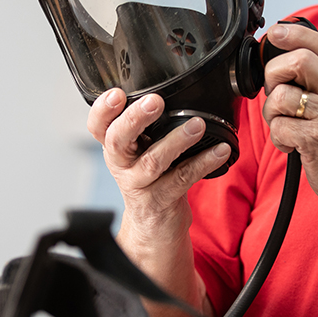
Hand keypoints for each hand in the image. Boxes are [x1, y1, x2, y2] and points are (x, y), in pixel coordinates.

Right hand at [87, 88, 228, 233]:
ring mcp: (139, 185)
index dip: (102, 110)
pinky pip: (183, 178)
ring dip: (176, 140)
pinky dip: (204, 162)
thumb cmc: (150, 179)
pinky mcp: (160, 201)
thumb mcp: (139, 152)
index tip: (117, 93)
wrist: (153, 227)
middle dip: (135, 119)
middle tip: (154, 101)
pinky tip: (220, 151)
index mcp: (114, 148)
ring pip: (153, 161)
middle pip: (118, 140)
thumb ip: (146, 126)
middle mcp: (121, 165)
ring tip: (197, 125)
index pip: (97, 126)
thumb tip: (174, 89)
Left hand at [259, 23, 317, 212]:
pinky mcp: (315, 139)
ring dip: (271, 113)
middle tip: (275, 92)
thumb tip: (278, 64)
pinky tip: (290, 143)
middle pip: (298, 61)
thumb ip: (315, 82)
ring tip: (284, 124)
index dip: (295, 33)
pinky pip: (279, 127)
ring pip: (281, 96)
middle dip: (274, 74)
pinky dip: (277, 138)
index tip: (275, 32)